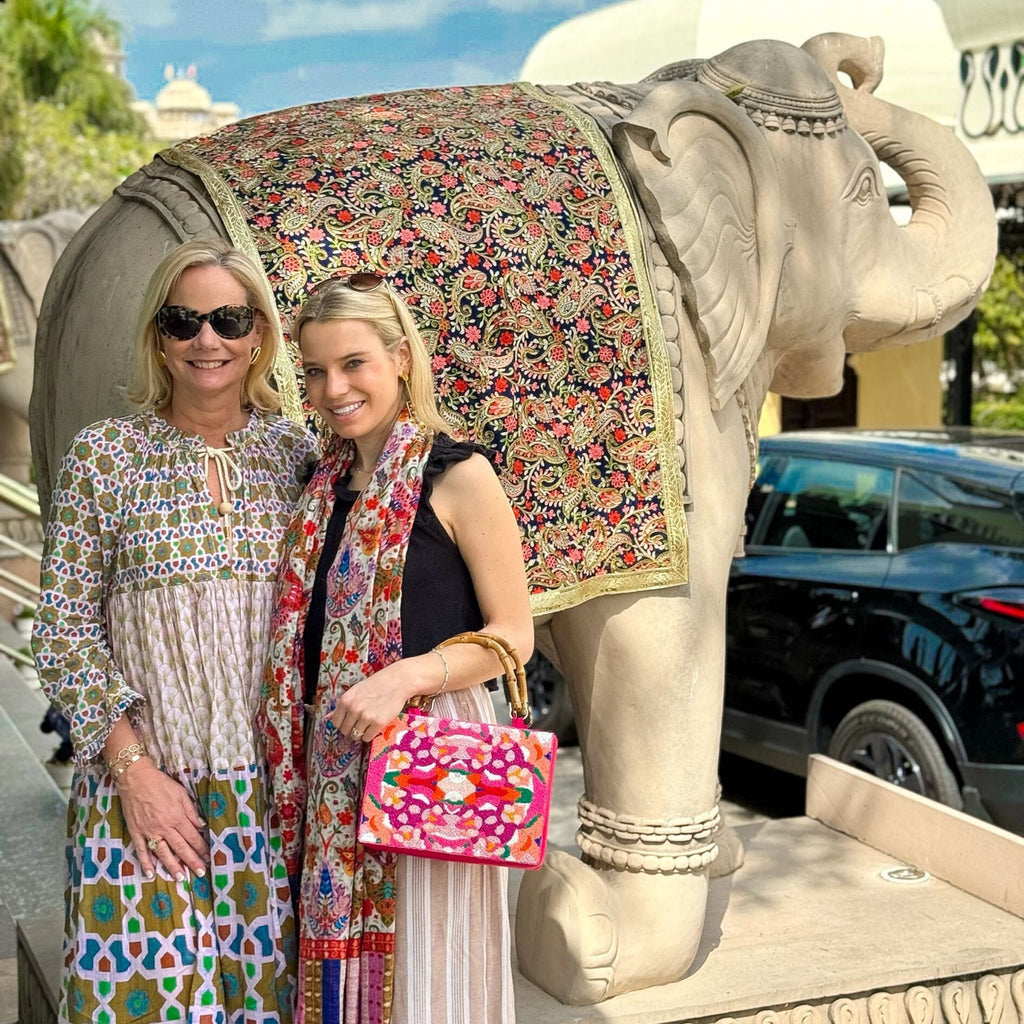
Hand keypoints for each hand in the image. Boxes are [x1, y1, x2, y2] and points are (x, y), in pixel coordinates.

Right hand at [115, 759, 208, 880]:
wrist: (136, 779)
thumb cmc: (160, 784)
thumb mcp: (181, 793)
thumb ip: (191, 811)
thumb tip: (202, 825)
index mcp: (177, 817)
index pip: (192, 836)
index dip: (201, 848)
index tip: (208, 857)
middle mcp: (164, 827)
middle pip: (181, 847)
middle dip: (192, 861)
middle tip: (200, 873)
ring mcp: (149, 831)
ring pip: (163, 853)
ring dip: (172, 866)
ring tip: (180, 878)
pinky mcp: (136, 832)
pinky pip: (141, 850)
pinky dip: (146, 862)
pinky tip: (151, 873)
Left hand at [328, 661, 416, 742]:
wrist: (396, 682)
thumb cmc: (375, 685)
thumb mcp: (355, 692)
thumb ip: (342, 706)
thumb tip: (327, 718)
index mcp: (345, 700)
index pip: (336, 723)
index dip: (343, 724)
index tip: (350, 722)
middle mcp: (353, 709)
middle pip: (345, 731)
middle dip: (352, 729)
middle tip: (361, 722)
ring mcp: (365, 716)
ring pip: (356, 735)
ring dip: (362, 732)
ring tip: (369, 722)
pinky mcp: (378, 722)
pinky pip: (367, 737)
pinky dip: (370, 734)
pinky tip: (375, 725)